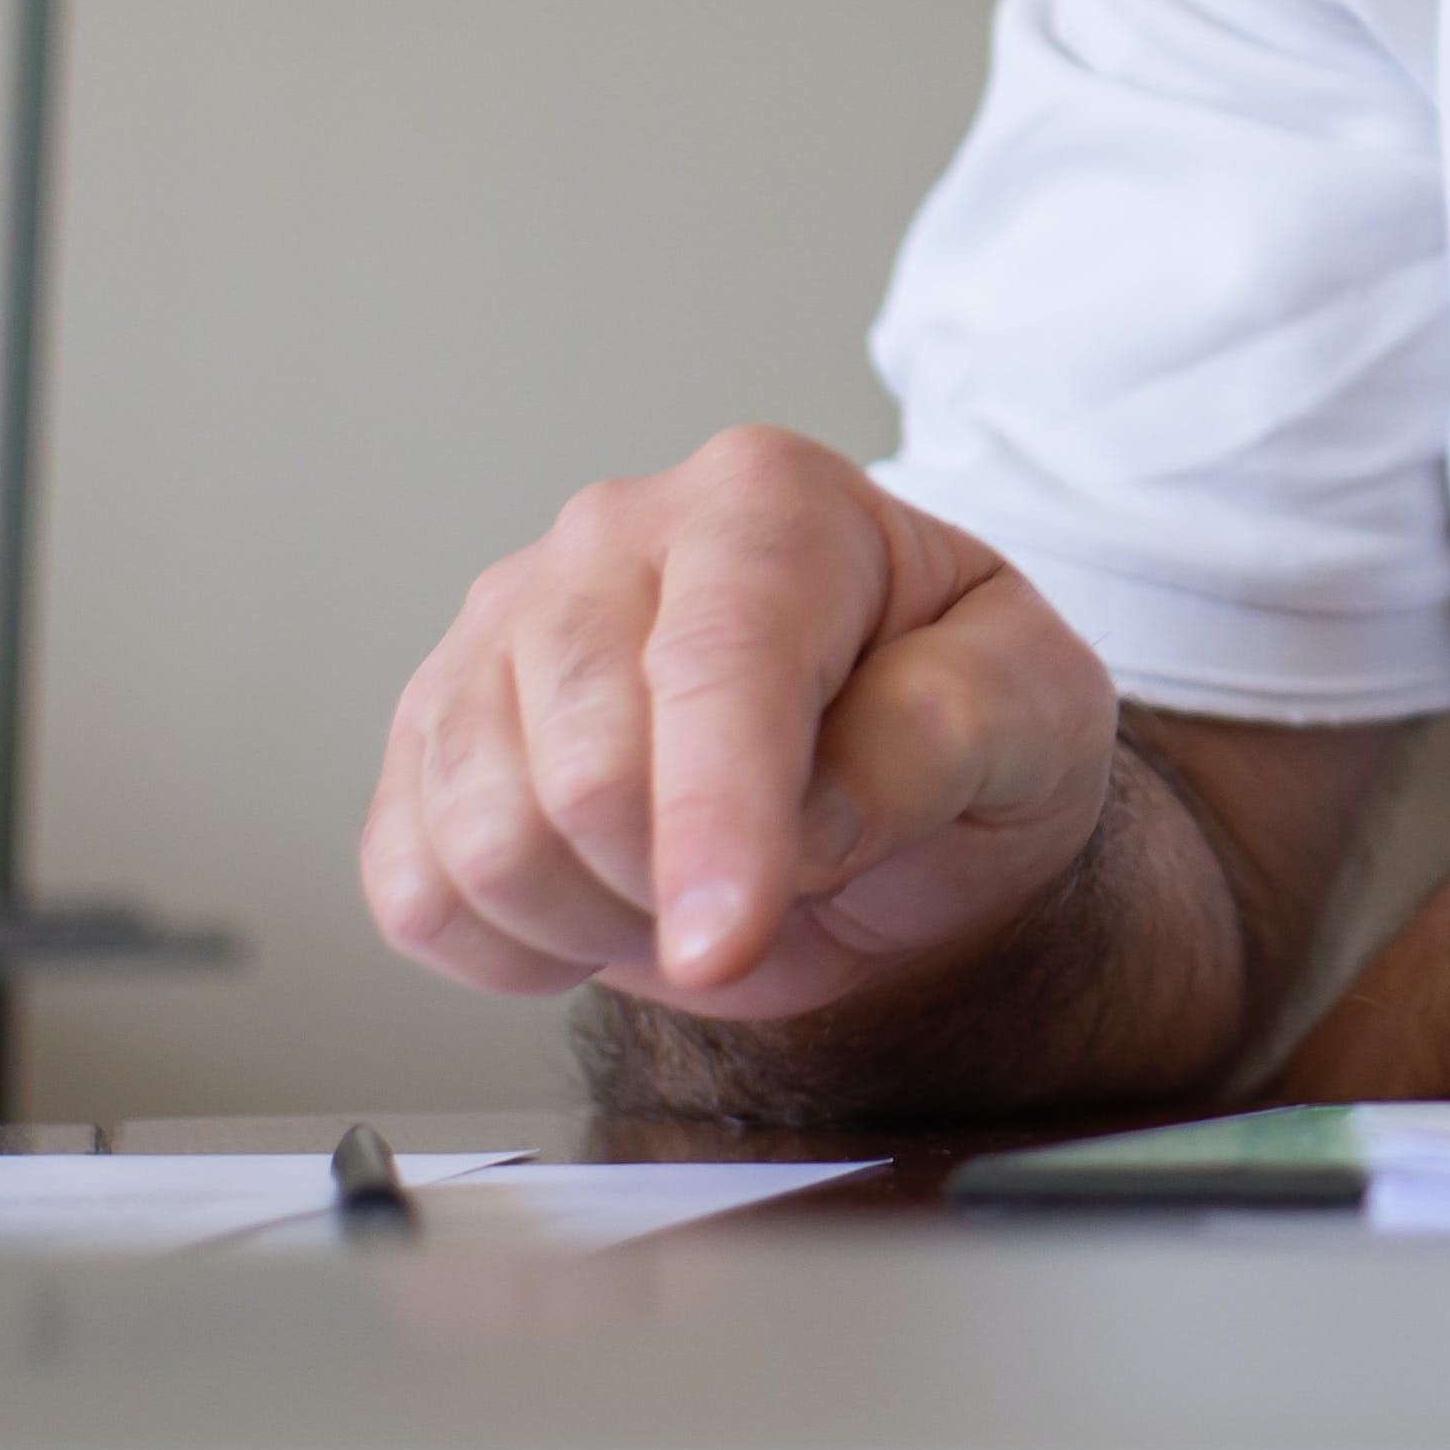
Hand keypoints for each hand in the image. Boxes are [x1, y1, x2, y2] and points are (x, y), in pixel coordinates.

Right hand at [362, 427, 1118, 1022]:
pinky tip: (605, 909)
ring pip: (481, 841)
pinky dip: (513, 948)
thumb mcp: (1034, 717)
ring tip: (697, 883)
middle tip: (783, 884)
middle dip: (685, 884)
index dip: (715, 820)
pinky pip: (415, 894)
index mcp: (767, 501)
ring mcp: (500, 630)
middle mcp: (611, 537)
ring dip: (603, 921)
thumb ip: (941, 739)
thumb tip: (812, 817)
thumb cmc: (961, 728)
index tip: (722, 942)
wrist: (889, 788)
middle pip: (580, 770)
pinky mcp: (431, 735)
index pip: (715, 665)